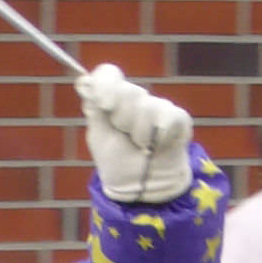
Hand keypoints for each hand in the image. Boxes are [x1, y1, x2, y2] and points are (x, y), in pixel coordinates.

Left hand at [77, 63, 193, 203]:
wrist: (139, 187)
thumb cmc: (117, 162)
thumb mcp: (99, 135)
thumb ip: (95, 108)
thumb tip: (83, 81)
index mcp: (113, 100)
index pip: (107, 75)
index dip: (105, 85)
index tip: (103, 104)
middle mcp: (136, 99)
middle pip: (127, 91)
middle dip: (121, 120)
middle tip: (124, 136)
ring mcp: (158, 106)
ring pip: (147, 107)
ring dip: (139, 134)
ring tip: (141, 146)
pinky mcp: (178, 118)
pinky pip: (167, 118)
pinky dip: (158, 139)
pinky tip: (157, 147)